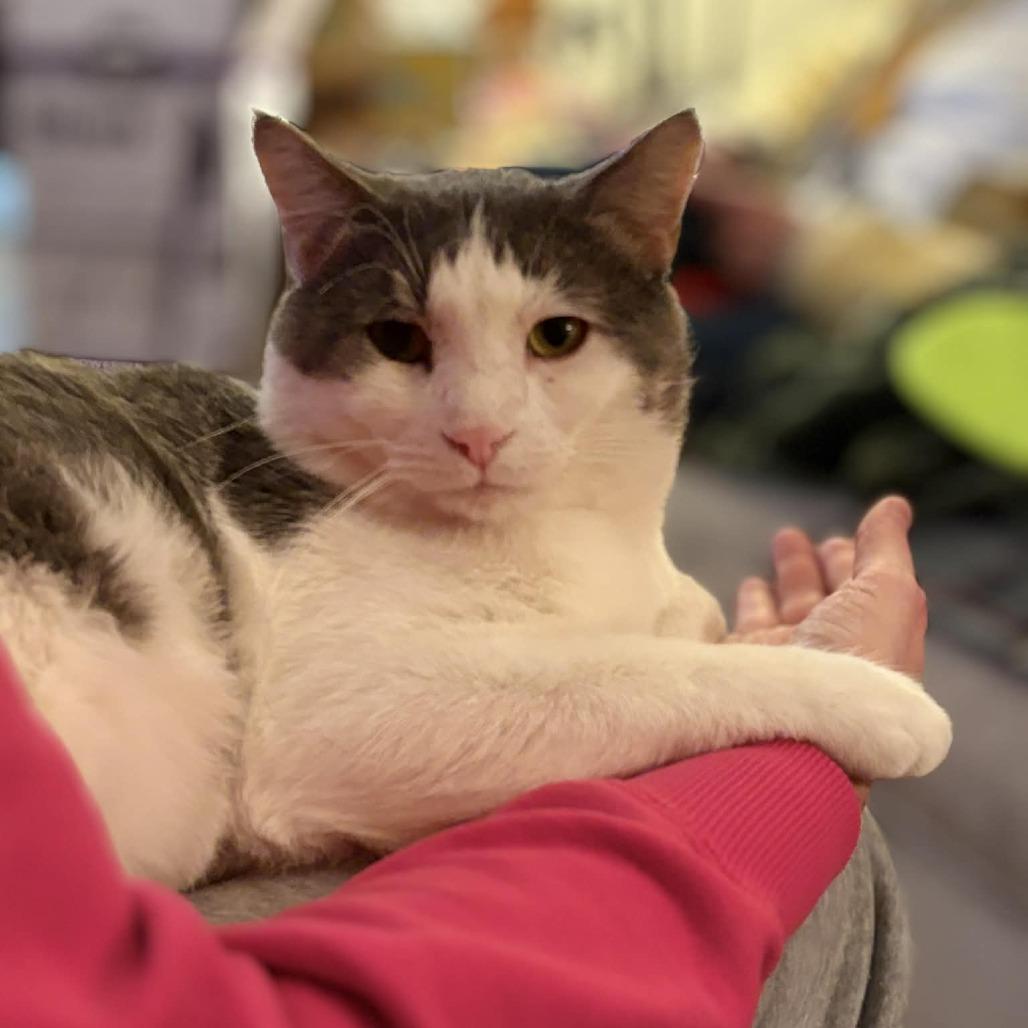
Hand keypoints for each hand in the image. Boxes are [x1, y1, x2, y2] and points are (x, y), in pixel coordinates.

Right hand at [728, 496, 928, 801]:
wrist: (797, 728)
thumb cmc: (853, 664)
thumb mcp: (887, 593)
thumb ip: (886, 547)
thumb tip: (894, 506)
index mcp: (875, 637)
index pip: (865, 588)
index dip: (856, 558)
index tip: (842, 536)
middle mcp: (832, 651)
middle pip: (823, 597)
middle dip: (815, 564)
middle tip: (794, 535)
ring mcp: (787, 661)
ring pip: (785, 609)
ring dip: (783, 578)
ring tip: (778, 545)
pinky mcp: (746, 667)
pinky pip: (745, 625)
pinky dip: (747, 603)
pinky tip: (744, 586)